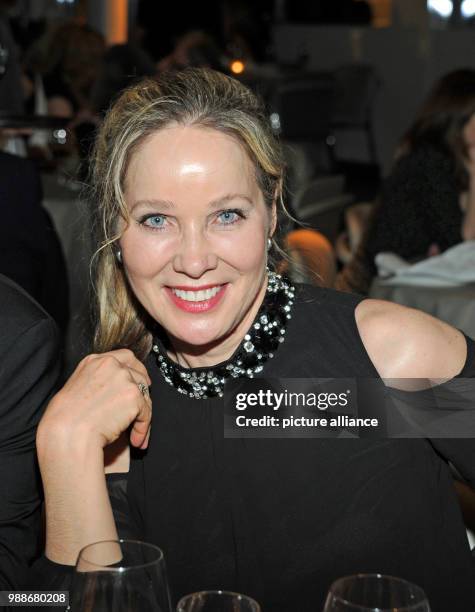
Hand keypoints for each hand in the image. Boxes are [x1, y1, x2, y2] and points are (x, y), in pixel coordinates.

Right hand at [37, 349, 151, 451]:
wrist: (68, 433)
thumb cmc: (64, 419)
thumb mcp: (76, 387)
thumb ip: (96, 381)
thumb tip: (111, 391)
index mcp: (95, 361)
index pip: (125, 357)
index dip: (136, 369)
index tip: (141, 378)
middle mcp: (111, 365)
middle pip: (139, 375)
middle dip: (143, 392)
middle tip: (143, 407)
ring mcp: (124, 379)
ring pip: (144, 396)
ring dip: (142, 415)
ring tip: (135, 432)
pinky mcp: (133, 396)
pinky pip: (145, 414)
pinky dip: (142, 429)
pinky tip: (135, 439)